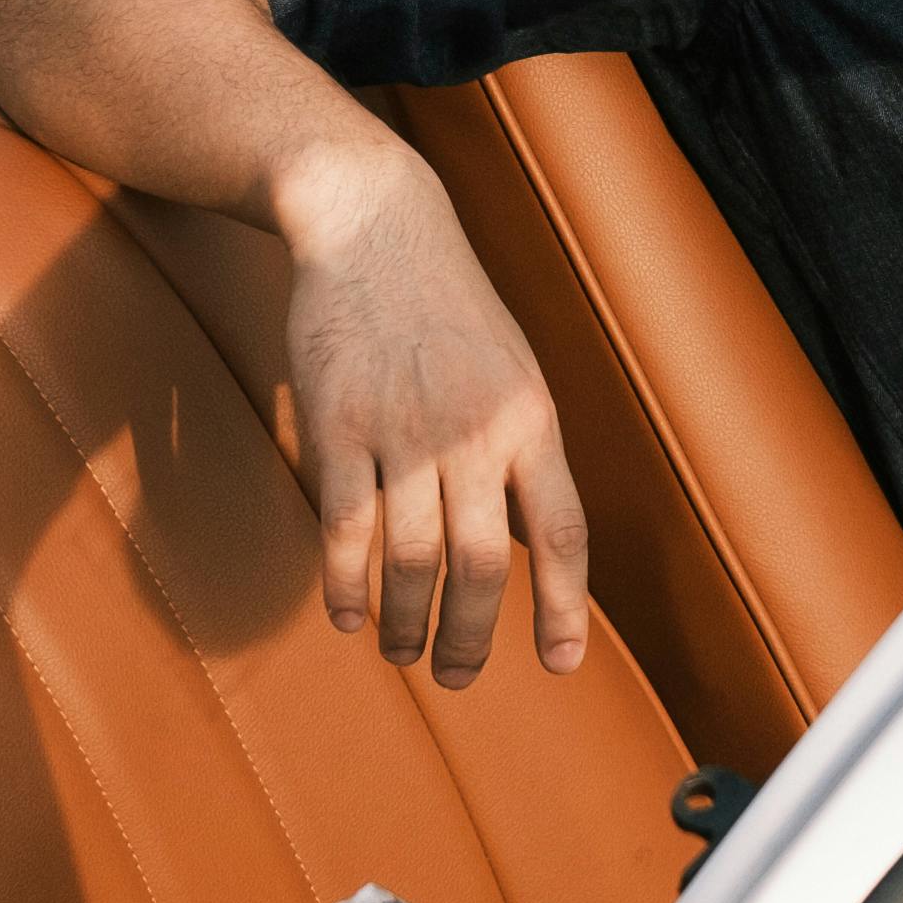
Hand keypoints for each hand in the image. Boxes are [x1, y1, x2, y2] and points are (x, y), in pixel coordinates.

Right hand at [270, 128, 591, 688]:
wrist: (374, 225)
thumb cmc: (449, 307)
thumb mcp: (513, 368)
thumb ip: (521, 449)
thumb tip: (527, 541)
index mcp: (531, 419)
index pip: (562, 533)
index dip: (564, 607)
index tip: (559, 663)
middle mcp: (474, 432)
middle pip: (481, 566)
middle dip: (471, 638)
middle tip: (458, 677)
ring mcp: (402, 431)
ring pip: (411, 561)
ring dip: (408, 624)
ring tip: (404, 654)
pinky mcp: (337, 426)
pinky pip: (343, 530)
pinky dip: (344, 586)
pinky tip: (345, 615)